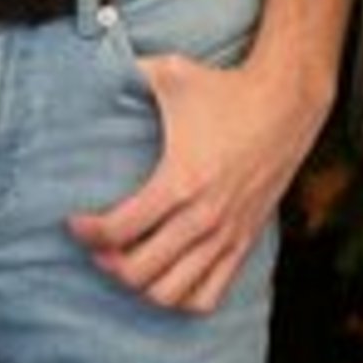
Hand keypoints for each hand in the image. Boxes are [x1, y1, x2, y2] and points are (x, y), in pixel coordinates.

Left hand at [71, 48, 325, 319]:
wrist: (287, 100)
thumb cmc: (224, 88)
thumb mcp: (169, 72)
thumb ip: (124, 72)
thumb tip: (86, 65)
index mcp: (180, 181)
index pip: (119, 230)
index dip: (87, 233)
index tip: (75, 222)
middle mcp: (203, 217)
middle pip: (138, 272)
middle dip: (107, 263)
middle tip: (96, 244)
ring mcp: (226, 234)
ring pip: (171, 294)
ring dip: (140, 286)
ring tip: (128, 261)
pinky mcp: (245, 242)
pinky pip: (208, 295)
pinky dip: (181, 297)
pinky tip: (165, 276)